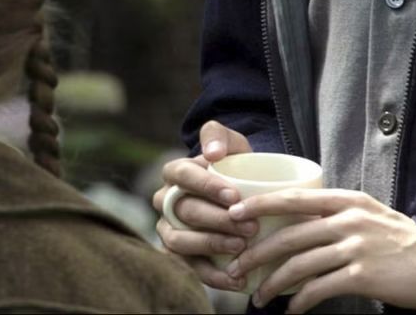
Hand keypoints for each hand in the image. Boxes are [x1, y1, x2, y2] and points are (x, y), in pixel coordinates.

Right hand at [150, 121, 258, 292]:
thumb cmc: (236, 168)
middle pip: (184, 211)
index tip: (235, 196)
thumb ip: (219, 136)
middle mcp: (165, 202)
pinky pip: (187, 269)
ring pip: (178, 241)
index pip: (182, 175)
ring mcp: (168, 229)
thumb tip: (213, 153)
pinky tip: (237, 279)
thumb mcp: (232, 144)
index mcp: (174, 173)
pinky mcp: (178, 256)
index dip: (206, 186)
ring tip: (240, 247)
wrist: (242, 195)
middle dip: (218, 220)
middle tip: (250, 227)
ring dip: (211, 245)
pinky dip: (212, 276)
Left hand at [227, 189, 415, 312]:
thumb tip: (296, 223)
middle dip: (255, 254)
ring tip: (258, 297)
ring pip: (298, 265)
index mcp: (345, 200)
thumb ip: (336, 213)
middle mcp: (347, 220)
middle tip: (234, 268)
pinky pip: (319, 289)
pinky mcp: (363, 276)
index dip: (259, 205)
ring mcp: (355, 247)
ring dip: (272, 284)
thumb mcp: (369, 214)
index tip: (232, 214)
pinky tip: (291, 311)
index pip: (292, 198)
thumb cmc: (402, 241)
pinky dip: (299, 302)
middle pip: (288, 235)